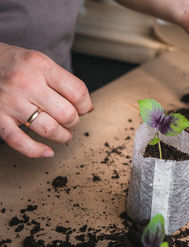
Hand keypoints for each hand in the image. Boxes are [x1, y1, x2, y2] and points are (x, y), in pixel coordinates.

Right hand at [0, 43, 92, 157]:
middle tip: (70, 121)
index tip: (83, 109)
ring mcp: (10, 102)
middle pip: (66, 113)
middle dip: (74, 122)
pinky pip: (19, 141)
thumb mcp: (38, 61)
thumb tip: (86, 107)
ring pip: (48, 129)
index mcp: (40, 66)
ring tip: (62, 134)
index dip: (85, 105)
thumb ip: (61, 80)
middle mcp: (26, 83)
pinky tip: (46, 152)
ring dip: (62, 136)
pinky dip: (36, 151)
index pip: (77, 92)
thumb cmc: (12, 63)